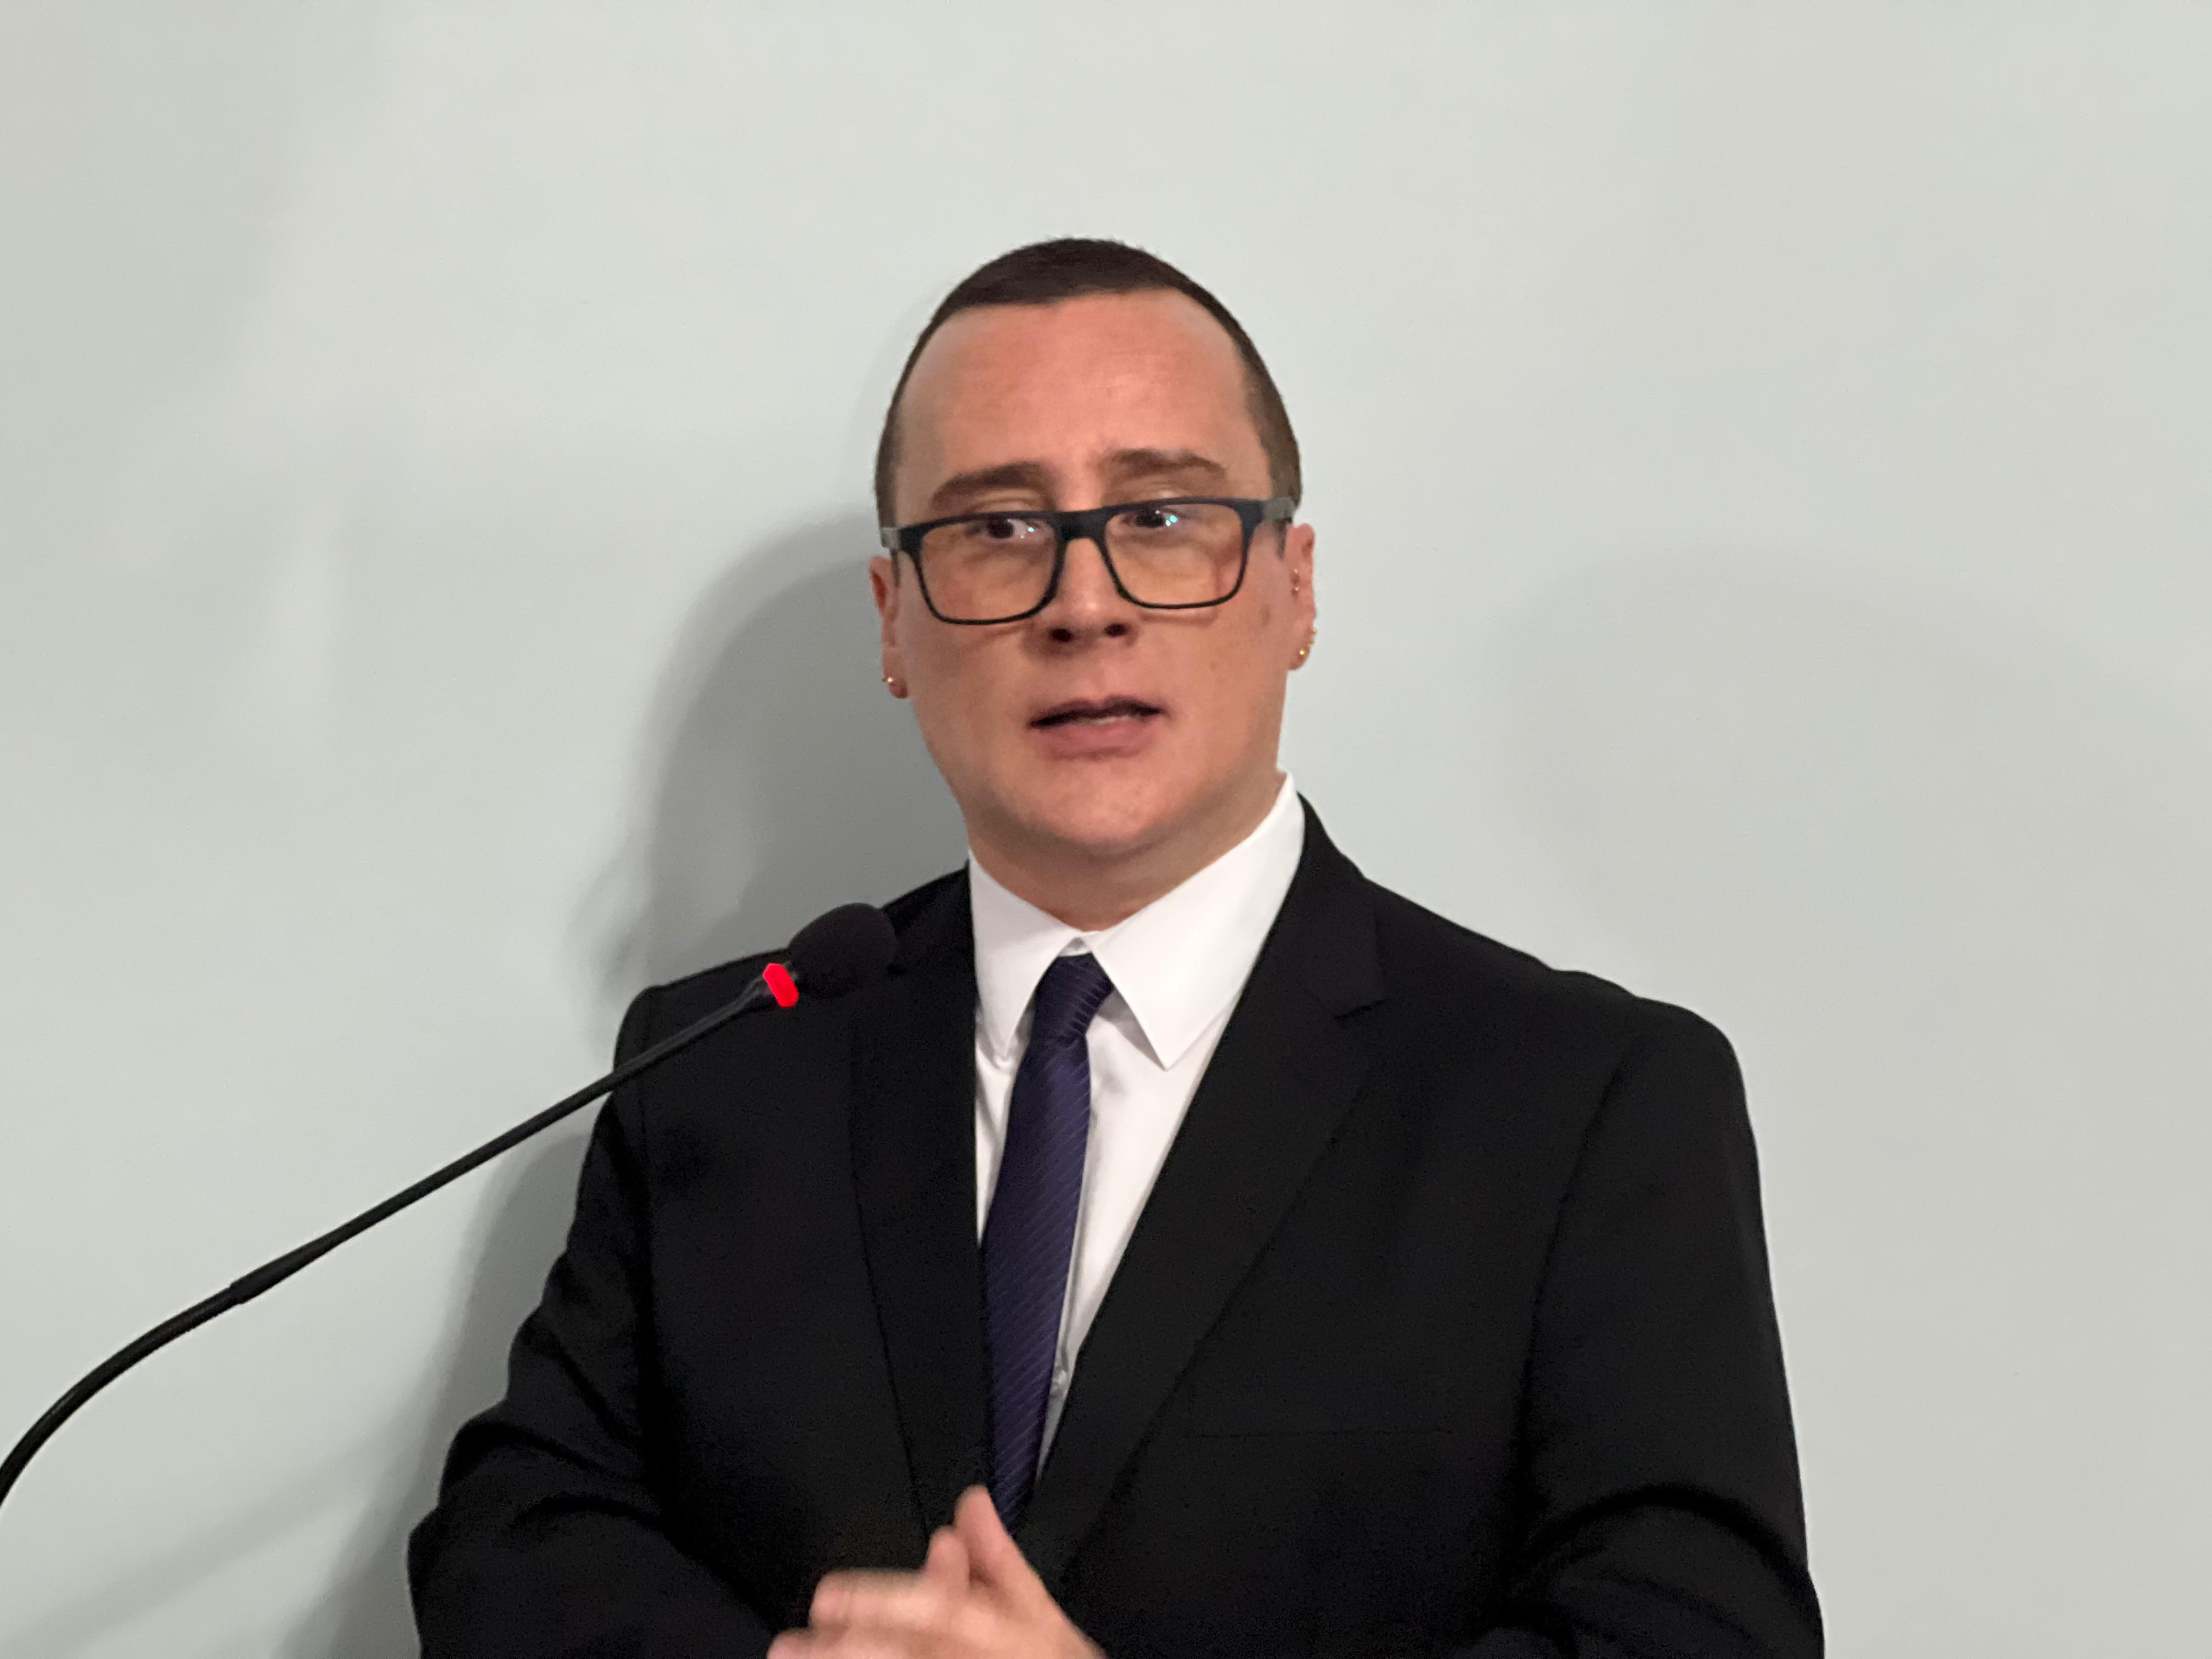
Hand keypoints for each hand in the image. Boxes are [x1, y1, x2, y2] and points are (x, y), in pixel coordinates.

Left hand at [768, 1487, 1102, 1658]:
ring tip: (790, 1658)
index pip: (941, 1612)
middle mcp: (967, 1657)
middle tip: (790, 1645)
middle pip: (907, 1652)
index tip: (828, 1598)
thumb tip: (971, 1504)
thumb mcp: (1039, 1617)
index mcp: (992, 1632)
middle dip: (851, 1647)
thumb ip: (1000, 1561)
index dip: (881, 1603)